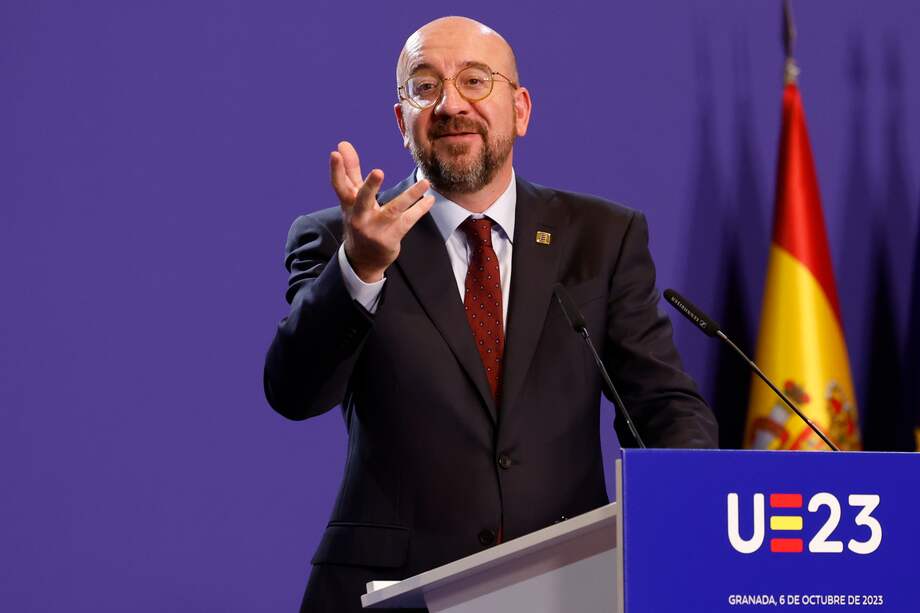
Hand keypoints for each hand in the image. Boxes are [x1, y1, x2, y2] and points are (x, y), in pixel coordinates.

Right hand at [330, 141, 434, 282]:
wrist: (363, 259)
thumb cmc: (359, 219)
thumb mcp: (352, 198)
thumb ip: (350, 171)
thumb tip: (342, 143)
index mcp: (348, 204)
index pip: (339, 185)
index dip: (337, 170)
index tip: (335, 153)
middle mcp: (359, 216)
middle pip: (362, 199)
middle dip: (370, 186)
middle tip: (378, 172)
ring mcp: (375, 228)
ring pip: (393, 209)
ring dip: (410, 195)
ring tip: (425, 182)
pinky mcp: (390, 237)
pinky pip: (407, 220)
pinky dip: (420, 208)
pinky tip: (429, 199)